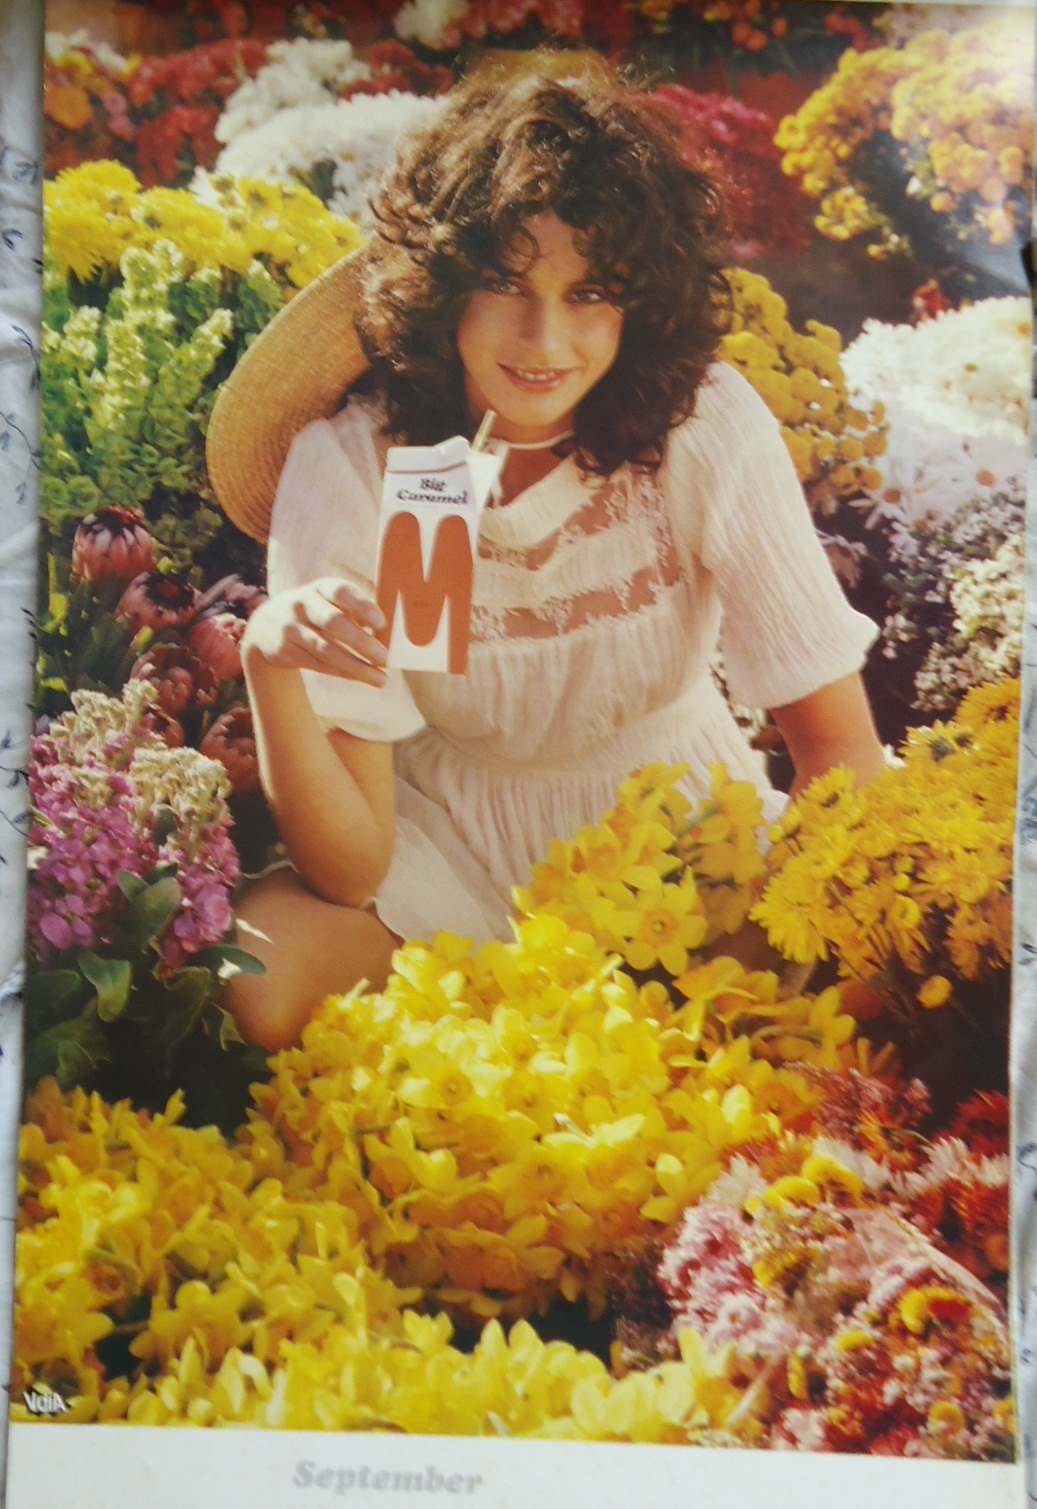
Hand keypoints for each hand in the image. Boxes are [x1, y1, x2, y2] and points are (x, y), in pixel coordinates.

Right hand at [243, 577, 387, 685]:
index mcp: (321, 588)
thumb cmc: (315, 612)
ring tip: (381, 679)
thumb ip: (355, 611)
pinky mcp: (286, 651)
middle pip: (333, 622)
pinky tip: (362, 678)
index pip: (341, 592)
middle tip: (384, 657)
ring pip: (326, 650)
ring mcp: (291, 628)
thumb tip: (388, 632)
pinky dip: (342, 673)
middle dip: (360, 641)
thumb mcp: (330, 602)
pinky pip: (318, 664)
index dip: (361, 606)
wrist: (266, 626)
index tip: (381, 623)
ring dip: (356, 666)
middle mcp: (303, 604)